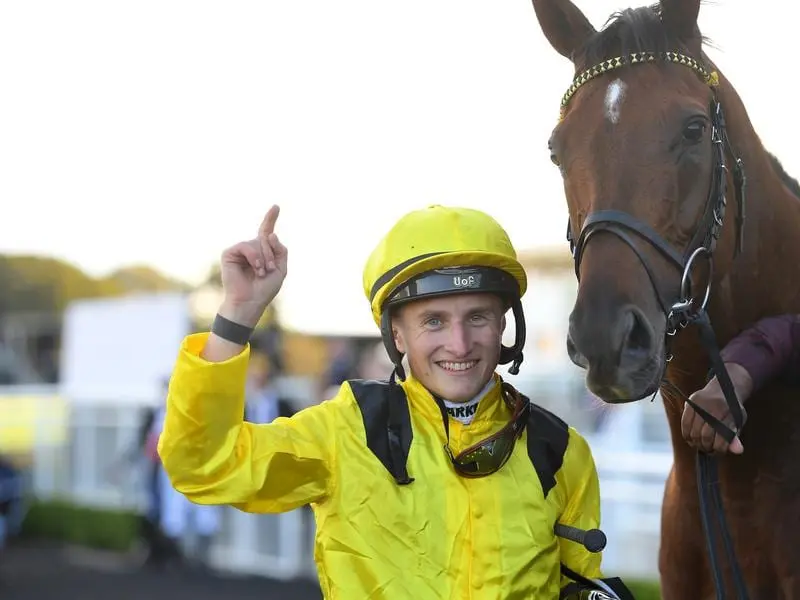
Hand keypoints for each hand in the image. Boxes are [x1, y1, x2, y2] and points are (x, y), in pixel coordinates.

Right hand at [217, 205, 287, 326]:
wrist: (251, 302)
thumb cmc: (265, 289)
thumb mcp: (281, 269)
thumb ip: (280, 250)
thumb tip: (269, 234)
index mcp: (262, 252)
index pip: (266, 232)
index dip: (270, 219)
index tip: (276, 206)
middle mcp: (250, 248)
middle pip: (266, 238)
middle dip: (271, 254)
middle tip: (268, 270)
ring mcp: (239, 250)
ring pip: (257, 242)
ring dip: (264, 257)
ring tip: (261, 272)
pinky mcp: (229, 253)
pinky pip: (246, 246)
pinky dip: (254, 257)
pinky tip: (255, 268)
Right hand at [681, 362, 752, 454]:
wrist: (722, 388)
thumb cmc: (730, 410)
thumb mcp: (737, 422)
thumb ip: (735, 436)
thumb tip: (738, 451)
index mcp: (730, 413)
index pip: (723, 438)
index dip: (719, 449)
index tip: (717, 451)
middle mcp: (715, 407)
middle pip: (706, 436)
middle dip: (706, 447)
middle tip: (707, 450)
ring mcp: (701, 404)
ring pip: (694, 432)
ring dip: (696, 443)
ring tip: (699, 445)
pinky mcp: (690, 402)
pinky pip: (684, 424)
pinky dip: (686, 434)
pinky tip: (691, 439)